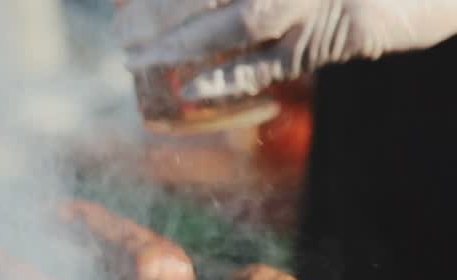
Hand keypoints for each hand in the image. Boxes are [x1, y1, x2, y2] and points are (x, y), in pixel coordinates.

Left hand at [115, 0, 456, 100]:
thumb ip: (257, 1)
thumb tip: (205, 9)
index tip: (125, 5)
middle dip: (157, 11)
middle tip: (121, 31)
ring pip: (235, 19)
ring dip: (180, 41)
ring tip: (138, 58)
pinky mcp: (338, 34)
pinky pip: (272, 60)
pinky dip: (228, 76)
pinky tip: (191, 89)